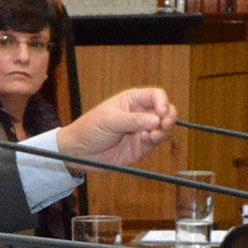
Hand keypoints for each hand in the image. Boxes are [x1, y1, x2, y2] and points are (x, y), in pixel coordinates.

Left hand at [58, 86, 177, 165]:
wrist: (78, 152)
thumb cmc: (89, 129)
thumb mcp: (110, 121)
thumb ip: (134, 120)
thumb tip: (157, 120)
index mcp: (132, 100)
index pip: (156, 95)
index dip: (162, 101)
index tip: (161, 112)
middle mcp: (140, 113)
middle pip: (165, 110)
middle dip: (169, 116)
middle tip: (164, 124)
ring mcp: (142, 130)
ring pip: (164, 127)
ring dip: (164, 130)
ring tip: (153, 135)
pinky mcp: (142, 146)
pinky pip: (157, 141)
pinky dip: (158, 140)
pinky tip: (149, 140)